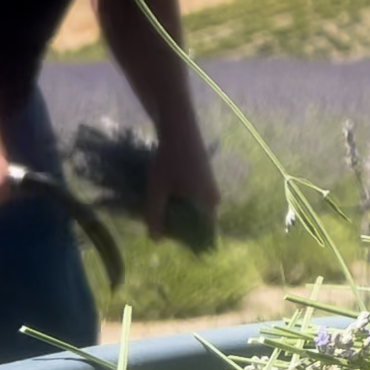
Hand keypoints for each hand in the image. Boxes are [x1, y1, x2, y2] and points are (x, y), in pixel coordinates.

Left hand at [145, 121, 218, 240]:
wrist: (179, 129)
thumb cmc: (168, 161)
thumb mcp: (157, 191)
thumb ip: (155, 216)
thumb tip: (156, 239)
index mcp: (207, 205)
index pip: (203, 233)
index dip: (186, 239)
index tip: (169, 235)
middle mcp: (214, 198)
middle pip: (199, 221)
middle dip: (181, 225)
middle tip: (161, 220)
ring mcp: (211, 187)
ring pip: (197, 209)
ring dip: (181, 211)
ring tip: (162, 206)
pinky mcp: (206, 178)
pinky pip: (197, 198)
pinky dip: (184, 200)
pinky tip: (168, 194)